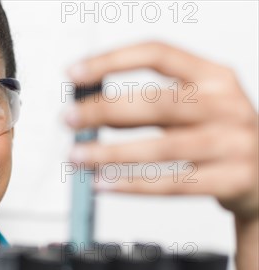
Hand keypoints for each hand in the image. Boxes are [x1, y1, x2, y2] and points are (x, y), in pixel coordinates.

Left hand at [66, 41, 258, 221]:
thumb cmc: (219, 136)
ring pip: (162, 147)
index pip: (159, 54)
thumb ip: (151, 104)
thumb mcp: (195, 108)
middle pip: (157, 102)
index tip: (75, 73)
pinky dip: (132, 184)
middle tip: (68, 119)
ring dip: (111, 153)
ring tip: (77, 156)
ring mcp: (232, 143)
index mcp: (215, 77)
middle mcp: (227, 105)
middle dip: (105, 110)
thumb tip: (90, 108)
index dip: (112, 61)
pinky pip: (172, 184)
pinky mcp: (231, 179)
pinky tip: (103, 183)